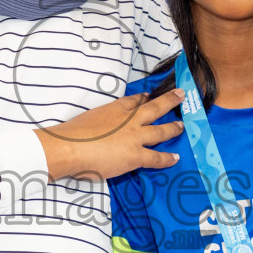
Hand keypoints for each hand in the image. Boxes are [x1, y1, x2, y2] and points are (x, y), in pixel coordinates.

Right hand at [36, 90, 184, 180]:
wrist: (71, 147)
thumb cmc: (73, 134)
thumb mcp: (88, 117)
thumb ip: (99, 120)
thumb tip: (99, 128)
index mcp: (114, 108)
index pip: (133, 100)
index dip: (144, 98)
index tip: (149, 96)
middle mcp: (129, 120)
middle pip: (154, 108)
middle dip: (169, 100)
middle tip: (181, 94)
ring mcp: (135, 137)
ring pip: (160, 130)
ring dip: (173, 128)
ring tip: (182, 126)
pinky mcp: (136, 155)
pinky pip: (156, 158)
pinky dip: (167, 158)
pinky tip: (175, 158)